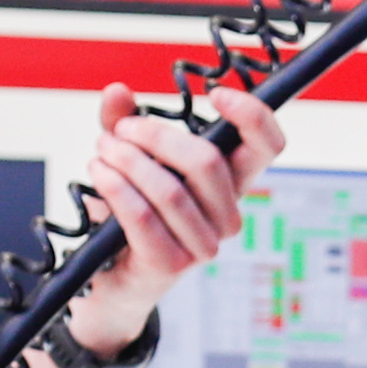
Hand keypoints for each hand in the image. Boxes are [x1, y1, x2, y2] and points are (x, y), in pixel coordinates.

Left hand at [64, 85, 285, 354]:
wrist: (113, 276)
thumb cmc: (130, 212)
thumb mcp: (130, 159)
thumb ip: (124, 123)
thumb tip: (117, 91)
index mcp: (231, 184)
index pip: (267, 147)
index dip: (252, 116)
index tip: (217, 94)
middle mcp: (226, 217)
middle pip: (207, 162)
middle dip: (155, 136)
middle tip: (120, 131)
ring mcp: (203, 245)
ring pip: (170, 190)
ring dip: (127, 162)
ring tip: (101, 153)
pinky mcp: (171, 264)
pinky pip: (143, 217)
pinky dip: (116, 189)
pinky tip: (99, 175)